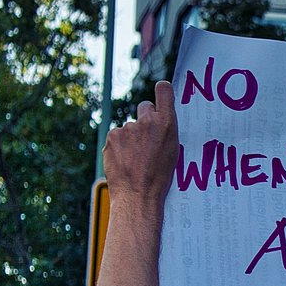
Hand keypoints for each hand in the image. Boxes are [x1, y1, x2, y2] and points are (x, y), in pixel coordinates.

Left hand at [103, 80, 178, 210]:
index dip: (162, 90)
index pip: (164, 90)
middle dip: (145, 119)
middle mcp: (147, 121)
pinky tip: (125, 160)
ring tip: (135, 158)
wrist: (138, 194)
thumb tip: (159, 120)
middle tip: (147, 139)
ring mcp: (128, 127)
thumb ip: (166, 131)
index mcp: (167, 124)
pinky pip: (117, 136)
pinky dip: (119, 146)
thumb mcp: (172, 152)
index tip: (161, 92)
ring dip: (131, 138)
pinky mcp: (113, 135)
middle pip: (145, 107)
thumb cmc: (159, 178)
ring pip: (130, 127)